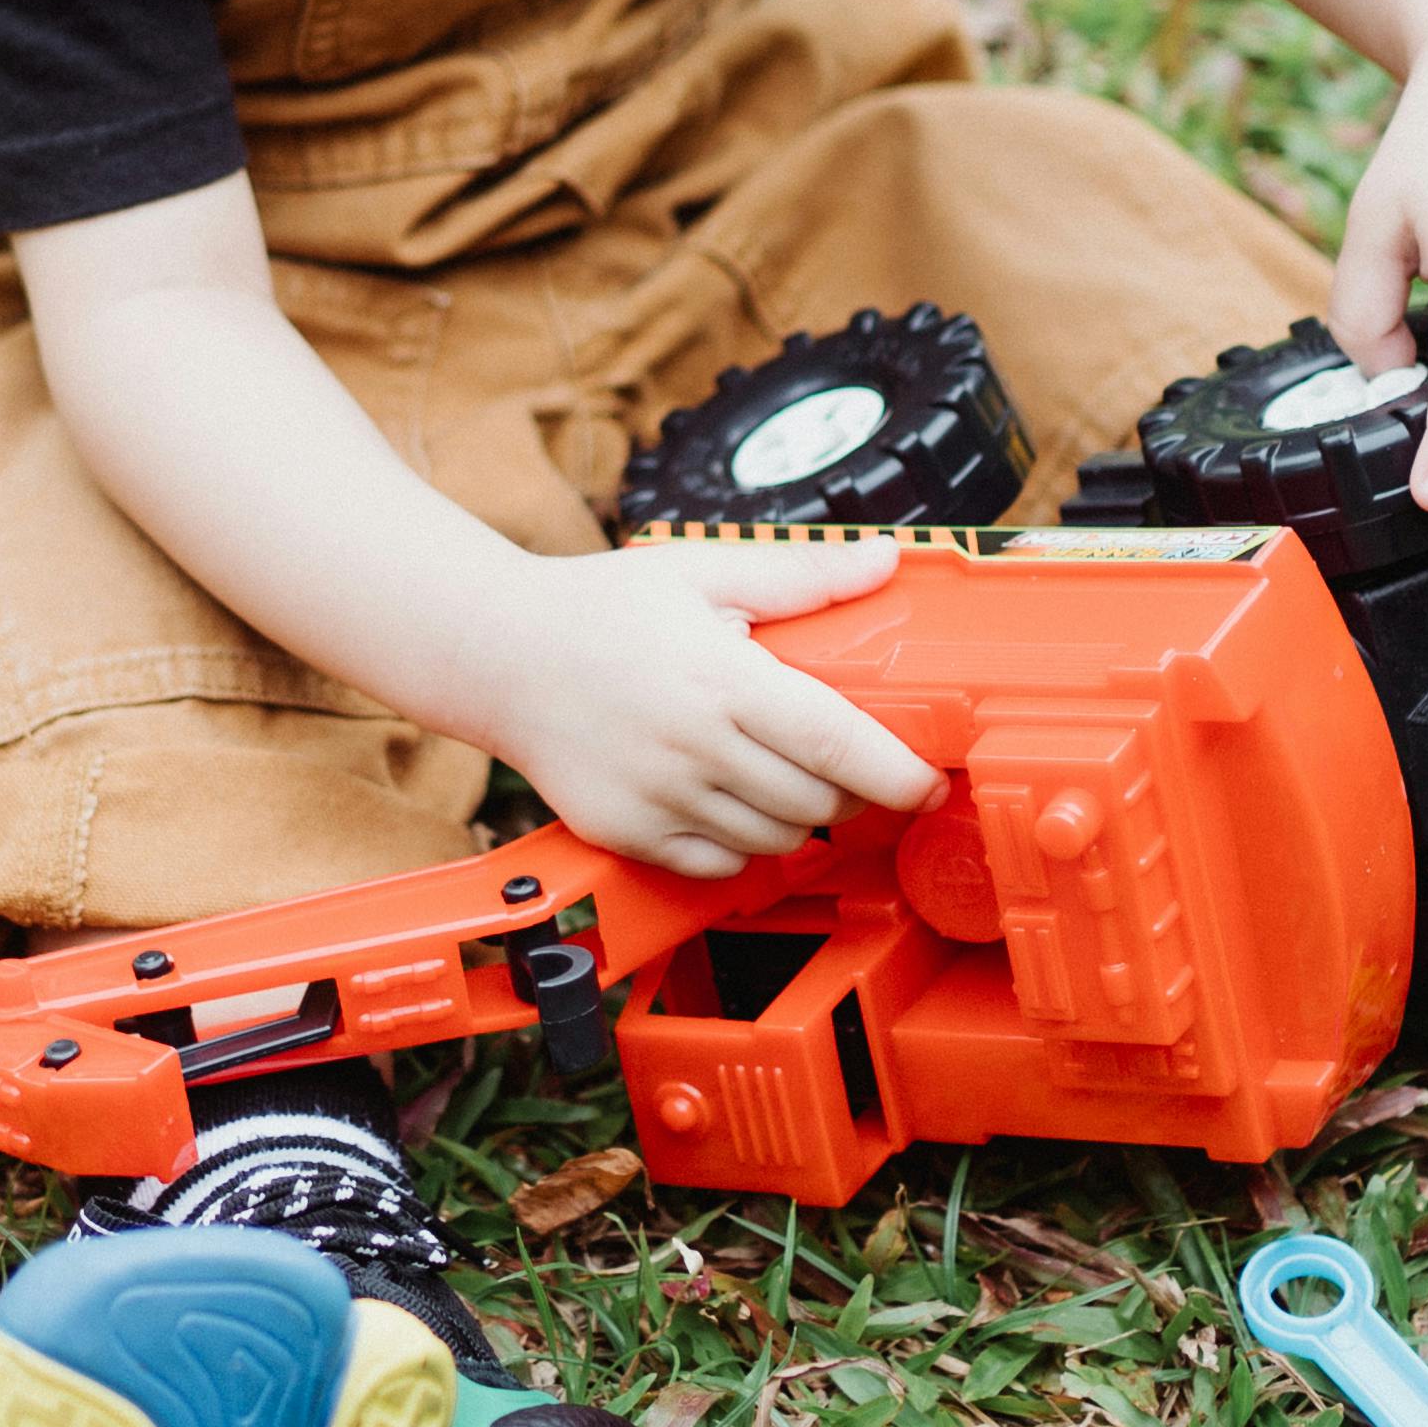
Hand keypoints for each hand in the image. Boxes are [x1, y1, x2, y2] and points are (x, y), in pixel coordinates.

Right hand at [478, 541, 946, 877]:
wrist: (498, 655)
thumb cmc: (601, 608)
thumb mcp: (703, 572)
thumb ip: (801, 576)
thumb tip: (883, 561)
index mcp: (721, 679)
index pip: (836, 744)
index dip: (897, 775)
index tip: (929, 785)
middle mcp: (692, 748)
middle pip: (817, 802)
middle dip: (853, 790)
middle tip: (851, 763)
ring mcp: (658, 800)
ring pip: (776, 840)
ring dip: (802, 816)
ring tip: (785, 772)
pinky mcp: (630, 836)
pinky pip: (720, 865)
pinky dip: (745, 844)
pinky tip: (733, 799)